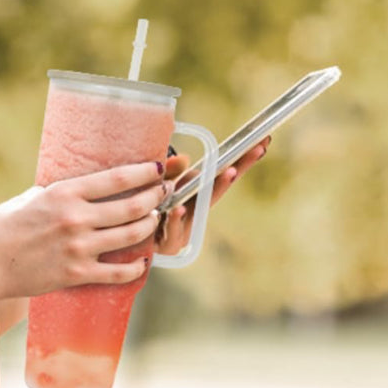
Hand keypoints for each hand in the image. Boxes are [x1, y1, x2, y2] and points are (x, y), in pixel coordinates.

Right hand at [0, 161, 167, 299]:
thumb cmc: (0, 227)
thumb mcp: (29, 197)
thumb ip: (58, 193)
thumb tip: (78, 188)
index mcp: (64, 193)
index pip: (116, 179)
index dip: (143, 173)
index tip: (156, 168)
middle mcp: (76, 218)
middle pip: (131, 206)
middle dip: (154, 197)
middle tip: (164, 192)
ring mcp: (78, 247)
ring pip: (130, 235)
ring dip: (148, 226)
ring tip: (154, 219)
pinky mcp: (76, 274)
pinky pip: (117, 272)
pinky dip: (136, 268)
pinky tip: (143, 262)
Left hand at [155, 136, 269, 255]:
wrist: (125, 244)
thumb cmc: (144, 209)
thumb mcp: (156, 184)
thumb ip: (169, 171)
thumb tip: (186, 159)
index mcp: (195, 195)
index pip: (222, 173)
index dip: (242, 159)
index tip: (262, 142)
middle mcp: (195, 212)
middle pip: (220, 187)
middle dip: (240, 166)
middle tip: (256, 149)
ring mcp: (185, 229)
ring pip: (201, 207)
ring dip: (216, 188)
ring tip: (229, 172)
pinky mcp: (169, 246)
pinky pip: (173, 230)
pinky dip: (175, 219)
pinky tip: (180, 208)